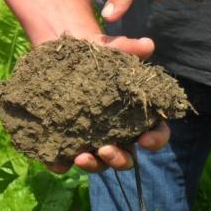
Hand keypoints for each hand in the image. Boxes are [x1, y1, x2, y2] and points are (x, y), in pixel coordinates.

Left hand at [45, 33, 169, 173]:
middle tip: (106, 151)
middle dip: (119, 159)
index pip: (154, 133)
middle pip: (126, 157)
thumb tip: (147, 45)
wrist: (57, 56)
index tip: (146, 140)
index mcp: (134, 116)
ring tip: (81, 156)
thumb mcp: (108, 50)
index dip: (155, 140)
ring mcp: (90, 141)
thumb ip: (127, 49)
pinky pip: (63, 161)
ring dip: (93, 165)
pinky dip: (60, 165)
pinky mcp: (64, 143)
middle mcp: (115, 134)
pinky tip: (55, 162)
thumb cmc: (92, 55)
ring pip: (98, 164)